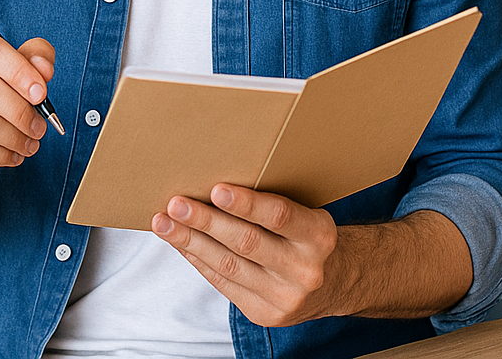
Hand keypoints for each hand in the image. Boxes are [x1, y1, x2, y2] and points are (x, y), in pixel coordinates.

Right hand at [0, 29, 55, 198]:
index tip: (41, 92)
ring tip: (30, 141)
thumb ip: (32, 58)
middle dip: (21, 110)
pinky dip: (3, 154)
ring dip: (16, 136)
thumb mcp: (11, 71)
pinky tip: (12, 154)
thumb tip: (44, 68)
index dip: (20, 69)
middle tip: (40, 125)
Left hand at [152, 183, 343, 326]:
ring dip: (191, 242)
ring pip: (228, 265)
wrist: (337, 284)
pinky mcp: (265, 313)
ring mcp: (285, 297)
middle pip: (247, 242)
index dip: (247, 203)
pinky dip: (199, 261)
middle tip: (176, 204)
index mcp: (319, 235)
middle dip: (206, 222)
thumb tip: (216, 187)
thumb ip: (274, 207)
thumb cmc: (311, 238)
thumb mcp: (309, 216)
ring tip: (165, 223)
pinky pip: (224, 283)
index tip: (216, 189)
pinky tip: (181, 244)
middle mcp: (305, 269)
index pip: (280, 216)